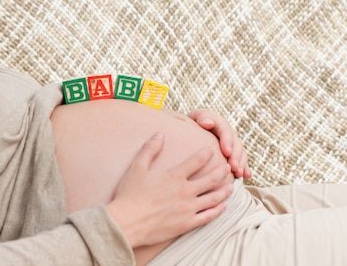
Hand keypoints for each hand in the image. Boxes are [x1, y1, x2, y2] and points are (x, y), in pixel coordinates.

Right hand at [106, 132, 232, 247]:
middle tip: (227, 166)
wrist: (127, 222)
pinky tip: (223, 206)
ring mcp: (188, 208)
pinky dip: (218, 210)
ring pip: (213, 198)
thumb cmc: (129, 194)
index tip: (211, 150)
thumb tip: (159, 133)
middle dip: (221, 171)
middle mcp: (185, 191)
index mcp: (174, 176)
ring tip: (230, 186)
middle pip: (210, 179)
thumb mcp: (137, 167)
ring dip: (224, 191)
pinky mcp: (187, 223)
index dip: (206, 154)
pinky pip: (208, 216)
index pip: (196, 161)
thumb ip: (149, 149)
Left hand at [187, 108, 251, 178]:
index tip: (226, 152)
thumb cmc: (184, 126)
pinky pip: (240, 159)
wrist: (182, 132)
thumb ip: (200, 118)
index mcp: (215, 121)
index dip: (227, 140)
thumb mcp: (191, 119)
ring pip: (240, 151)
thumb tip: (207, 123)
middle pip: (235, 142)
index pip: (225, 129)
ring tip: (238, 173)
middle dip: (236, 155)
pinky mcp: (230, 152)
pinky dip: (244, 167)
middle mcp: (225, 130)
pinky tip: (246, 175)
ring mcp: (229, 141)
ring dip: (240, 162)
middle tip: (233, 167)